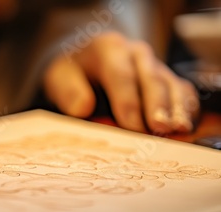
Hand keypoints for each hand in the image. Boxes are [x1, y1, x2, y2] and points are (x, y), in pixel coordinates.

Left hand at [43, 31, 198, 133]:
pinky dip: (186, 108)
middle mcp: (135, 53)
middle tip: (159, 129)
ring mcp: (154, 65)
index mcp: (107, 48)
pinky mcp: (166, 79)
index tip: (132, 126)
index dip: (128, 101)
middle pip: (150, 78)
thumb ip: (67, 91)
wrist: (84, 61)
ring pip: (170, 84)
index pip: (120, 74)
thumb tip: (81, 108)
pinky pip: (182, 91)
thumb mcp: (59, 77)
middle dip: (156, 105)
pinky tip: (184, 127)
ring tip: (177, 129)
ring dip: (176, 108)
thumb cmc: (72, 74)